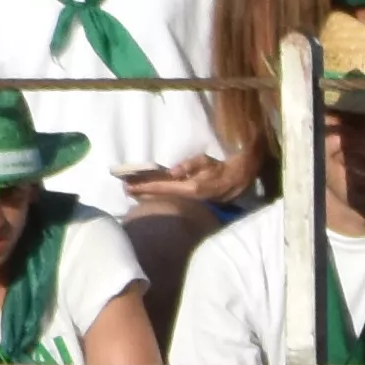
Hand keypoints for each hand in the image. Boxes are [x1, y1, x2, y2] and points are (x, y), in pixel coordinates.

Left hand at [127, 148, 253, 207]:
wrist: (238, 181)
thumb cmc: (220, 168)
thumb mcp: (205, 161)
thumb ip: (189, 166)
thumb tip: (173, 172)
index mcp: (190, 188)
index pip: (163, 187)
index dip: (145, 187)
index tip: (129, 187)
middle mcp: (188, 198)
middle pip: (161, 197)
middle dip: (143, 193)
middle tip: (125, 190)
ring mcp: (191, 203)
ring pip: (165, 199)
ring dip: (149, 195)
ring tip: (134, 192)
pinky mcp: (192, 203)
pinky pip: (172, 200)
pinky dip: (160, 196)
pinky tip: (151, 195)